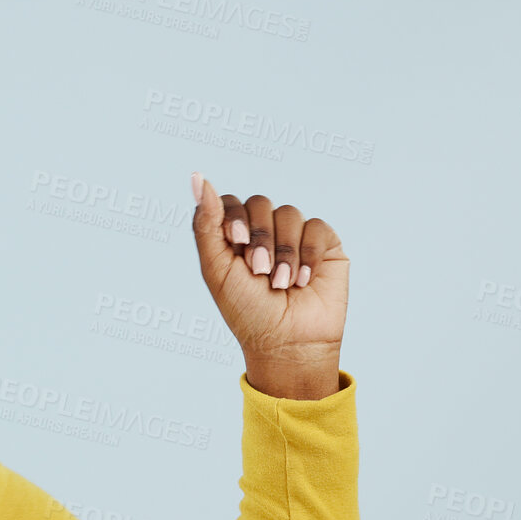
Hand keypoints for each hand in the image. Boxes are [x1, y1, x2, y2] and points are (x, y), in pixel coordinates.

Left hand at [189, 172, 348, 397]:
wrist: (286, 342)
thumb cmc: (246, 311)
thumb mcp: (216, 268)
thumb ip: (206, 224)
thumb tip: (197, 177)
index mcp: (233, 237)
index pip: (229, 202)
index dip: (233, 216)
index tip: (235, 241)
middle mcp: (264, 232)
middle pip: (259, 203)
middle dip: (258, 238)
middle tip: (258, 271)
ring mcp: (294, 236)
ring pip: (288, 213)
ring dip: (283, 252)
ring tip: (281, 283)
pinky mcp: (324, 244)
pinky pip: (315, 226)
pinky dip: (306, 254)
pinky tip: (302, 280)